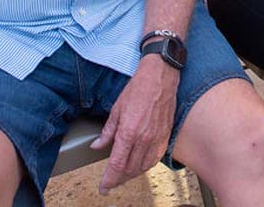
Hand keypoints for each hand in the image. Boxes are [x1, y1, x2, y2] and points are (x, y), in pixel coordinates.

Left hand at [90, 58, 178, 194]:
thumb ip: (107, 131)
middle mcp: (144, 138)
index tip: (103, 187)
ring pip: (143, 167)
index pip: (117, 164)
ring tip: (122, 176)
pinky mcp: (166, 136)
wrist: (161, 76)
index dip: (109, 180)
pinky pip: (155, 159)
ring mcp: (157, 138)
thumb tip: (97, 145)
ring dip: (131, 175)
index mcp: (129, 131)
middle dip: (118, 179)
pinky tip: (139, 166)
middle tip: (110, 182)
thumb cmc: (138, 88)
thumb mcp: (117, 108)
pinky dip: (146, 166)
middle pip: (130, 169)